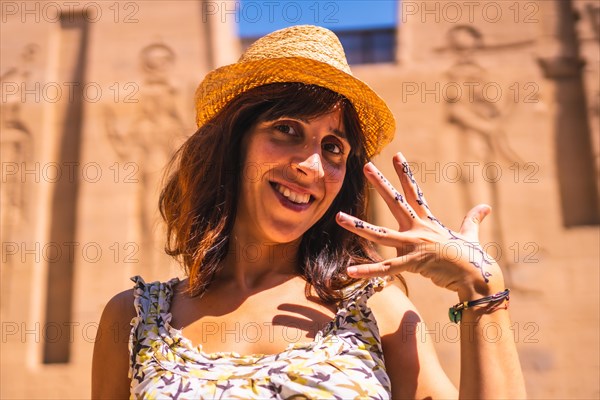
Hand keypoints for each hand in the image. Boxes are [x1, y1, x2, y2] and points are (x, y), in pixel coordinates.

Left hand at [335, 152, 504, 300]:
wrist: (478, 278)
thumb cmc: (473, 258)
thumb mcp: (470, 235)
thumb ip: (472, 220)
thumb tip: (485, 207)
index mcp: (428, 221)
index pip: (414, 192)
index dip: (404, 173)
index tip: (396, 155)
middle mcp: (418, 228)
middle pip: (395, 201)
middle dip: (380, 183)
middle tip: (366, 166)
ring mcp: (414, 244)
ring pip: (379, 234)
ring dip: (357, 225)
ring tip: (338, 216)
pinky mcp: (413, 262)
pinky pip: (386, 268)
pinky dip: (368, 271)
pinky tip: (350, 271)